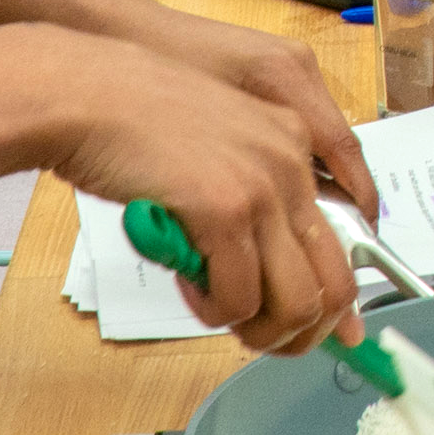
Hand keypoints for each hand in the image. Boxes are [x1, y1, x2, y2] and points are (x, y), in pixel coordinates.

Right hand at [33, 29, 363, 355]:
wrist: (85, 95)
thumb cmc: (134, 124)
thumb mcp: (216, 150)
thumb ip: (249, 196)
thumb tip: (265, 268)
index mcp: (295, 144)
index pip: (348, 237)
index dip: (336, 298)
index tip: (318, 328)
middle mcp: (292, 163)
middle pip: (337, 283)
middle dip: (305, 331)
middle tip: (263, 339)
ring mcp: (263, 186)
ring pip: (297, 302)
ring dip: (260, 329)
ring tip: (221, 313)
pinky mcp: (224, 210)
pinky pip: (238, 298)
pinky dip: (215, 312)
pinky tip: (189, 288)